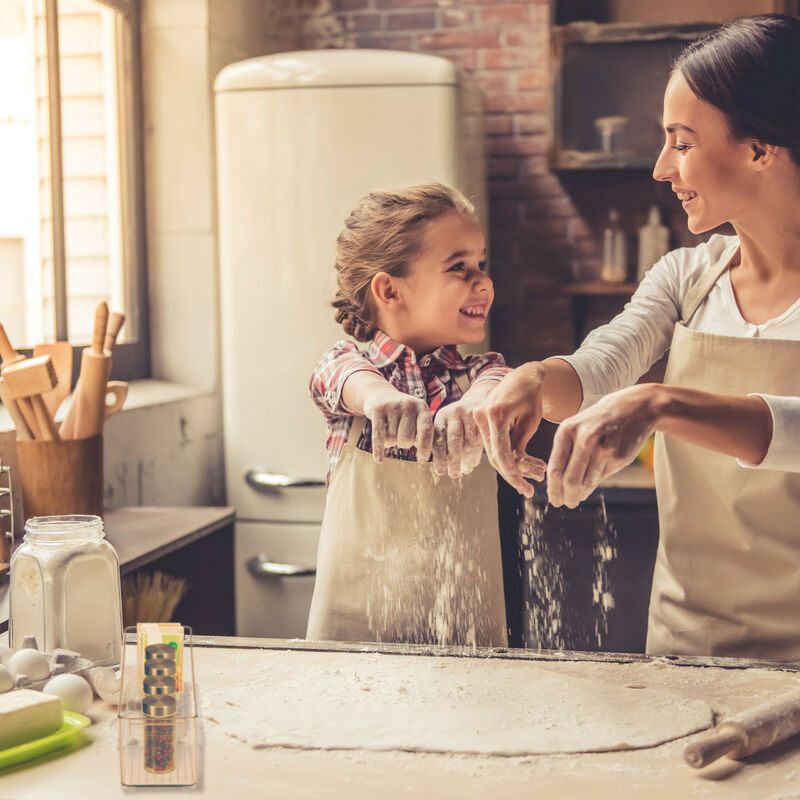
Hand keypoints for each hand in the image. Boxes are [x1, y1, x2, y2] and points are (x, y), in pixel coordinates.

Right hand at [362, 387, 432, 462]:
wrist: (381, 395)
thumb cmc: (403, 414)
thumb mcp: (416, 418)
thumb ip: (424, 434)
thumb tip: (427, 457)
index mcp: (422, 407)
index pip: (426, 430)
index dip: (425, 447)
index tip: (422, 460)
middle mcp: (409, 404)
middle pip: (407, 439)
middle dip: (403, 443)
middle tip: (400, 434)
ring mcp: (392, 406)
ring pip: (392, 439)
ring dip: (390, 441)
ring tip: (389, 429)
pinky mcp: (378, 410)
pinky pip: (379, 435)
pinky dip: (379, 449)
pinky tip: (379, 460)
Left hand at [431, 399, 483, 477]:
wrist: (478, 400)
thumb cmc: (458, 419)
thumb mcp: (446, 423)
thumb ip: (440, 440)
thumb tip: (434, 464)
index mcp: (441, 416)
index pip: (438, 438)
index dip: (438, 457)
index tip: (440, 471)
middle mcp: (454, 413)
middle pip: (453, 440)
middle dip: (453, 460)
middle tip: (453, 474)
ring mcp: (469, 414)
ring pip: (468, 442)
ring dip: (467, 459)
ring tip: (465, 470)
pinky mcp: (482, 418)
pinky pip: (479, 440)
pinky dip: (476, 454)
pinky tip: (474, 462)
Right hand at [473, 363, 547, 496]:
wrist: (522, 377)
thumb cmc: (531, 397)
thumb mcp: (530, 422)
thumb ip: (520, 445)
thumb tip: (516, 470)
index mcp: (495, 413)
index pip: (500, 452)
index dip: (512, 472)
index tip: (524, 487)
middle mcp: (481, 415)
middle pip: (494, 455)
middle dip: (512, 474)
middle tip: (528, 490)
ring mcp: (477, 418)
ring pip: (493, 452)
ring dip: (511, 467)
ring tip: (532, 479)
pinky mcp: (479, 421)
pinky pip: (492, 444)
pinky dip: (506, 456)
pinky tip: (522, 466)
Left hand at [547, 384, 658, 507]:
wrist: (634, 408)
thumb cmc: (599, 420)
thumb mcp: (577, 427)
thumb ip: (566, 451)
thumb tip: (556, 483)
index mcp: (567, 431)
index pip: (555, 469)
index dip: (553, 489)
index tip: (554, 499)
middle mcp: (584, 440)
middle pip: (570, 480)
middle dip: (566, 496)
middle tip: (565, 503)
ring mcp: (602, 449)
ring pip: (586, 482)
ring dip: (580, 494)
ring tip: (576, 497)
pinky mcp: (618, 457)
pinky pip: (601, 478)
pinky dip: (593, 485)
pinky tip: (590, 485)